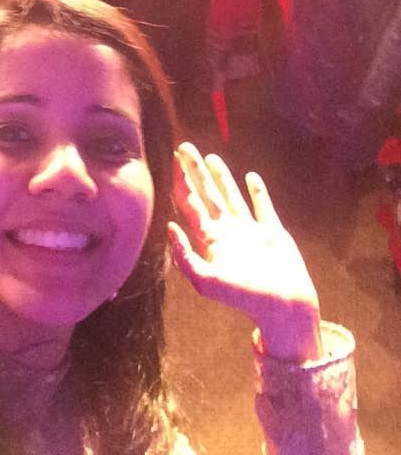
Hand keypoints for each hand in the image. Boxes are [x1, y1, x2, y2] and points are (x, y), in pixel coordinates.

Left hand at [169, 143, 321, 362]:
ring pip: (231, 196)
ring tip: (211, 157)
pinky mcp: (273, 233)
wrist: (284, 307)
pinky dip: (258, 192)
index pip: (191, 203)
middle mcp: (227, 232)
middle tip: (185, 147)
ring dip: (222, 177)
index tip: (174, 159)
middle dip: (196, 171)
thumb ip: (185, 257)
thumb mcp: (207, 281)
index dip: (182, 181)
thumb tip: (169, 229)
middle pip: (207, 194)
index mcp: (210, 240)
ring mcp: (249, 231)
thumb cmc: (244, 297)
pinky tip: (252, 177)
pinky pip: (263, 207)